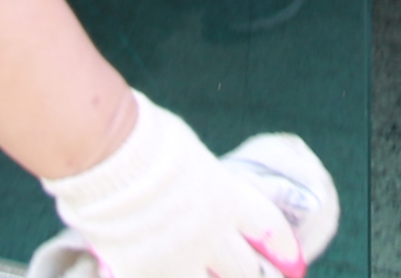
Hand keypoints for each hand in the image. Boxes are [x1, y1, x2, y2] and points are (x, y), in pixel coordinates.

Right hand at [28, 93, 310, 277]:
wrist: (109, 154)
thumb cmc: (147, 137)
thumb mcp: (190, 154)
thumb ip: (202, 180)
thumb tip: (197, 183)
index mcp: (227, 199)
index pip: (268, 227)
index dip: (281, 244)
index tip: (292, 257)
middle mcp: (210, 235)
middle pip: (247, 270)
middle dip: (254, 275)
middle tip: (256, 275)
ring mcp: (177, 259)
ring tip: (212, 274)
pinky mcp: (142, 272)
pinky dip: (165, 277)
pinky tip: (162, 274)